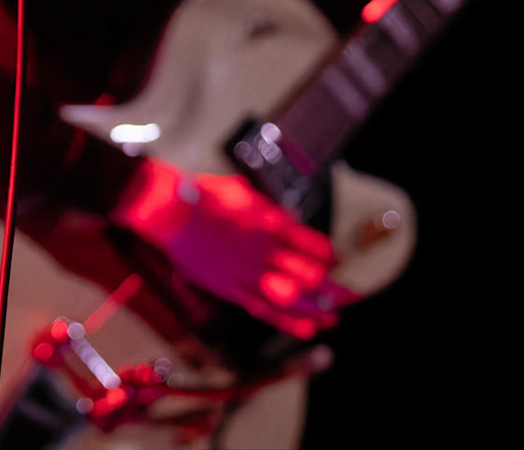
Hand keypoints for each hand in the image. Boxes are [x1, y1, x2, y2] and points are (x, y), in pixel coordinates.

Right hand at [110, 157, 340, 338]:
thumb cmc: (205, 195)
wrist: (171, 210)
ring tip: (333, 319)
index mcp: (272, 223)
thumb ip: (270, 211)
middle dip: (333, 289)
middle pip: (311, 276)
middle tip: (351, 297)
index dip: (329, 256)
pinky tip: (307, 330)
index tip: (337, 261)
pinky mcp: (230, 288)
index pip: (314, 247)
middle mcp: (266, 250)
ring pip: (293, 297)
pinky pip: (265, 309)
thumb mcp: (245, 193)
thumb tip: (290, 220)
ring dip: (317, 310)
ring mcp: (249, 272)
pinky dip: (288, 320)